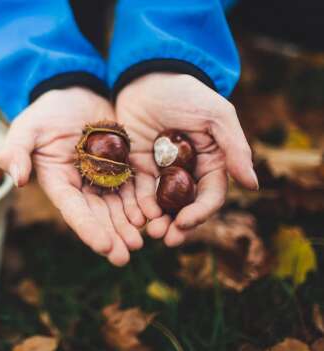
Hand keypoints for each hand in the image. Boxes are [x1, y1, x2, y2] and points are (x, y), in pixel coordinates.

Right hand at [0, 87, 144, 265]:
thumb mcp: (27, 127)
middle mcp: (82, 187)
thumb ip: (16, 150)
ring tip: (142, 242)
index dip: (88, 228)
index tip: (104, 246)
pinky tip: (154, 216)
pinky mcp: (122, 167)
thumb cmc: (46, 112)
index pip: (73, 210)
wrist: (75, 92)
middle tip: (126, 255)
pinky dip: (143, 203)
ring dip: (128, 226)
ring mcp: (103, 178)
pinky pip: (135, 188)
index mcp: (58, 182)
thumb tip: (17, 179)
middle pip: (98, 216)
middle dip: (111, 236)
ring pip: (118, 207)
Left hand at [115, 73, 257, 245]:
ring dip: (156, 221)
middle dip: (177, 225)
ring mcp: (161, 171)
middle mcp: (187, 172)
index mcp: (211, 162)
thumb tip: (252, 185)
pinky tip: (133, 217)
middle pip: (184, 207)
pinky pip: (137, 191)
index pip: (210, 196)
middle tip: (165, 239)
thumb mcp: (215, 116)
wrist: (146, 77)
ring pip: (161, 205)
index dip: (200, 213)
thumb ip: (235, 148)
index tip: (185, 222)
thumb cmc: (186, 93)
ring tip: (148, 233)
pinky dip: (137, 206)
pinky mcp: (137, 167)